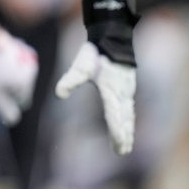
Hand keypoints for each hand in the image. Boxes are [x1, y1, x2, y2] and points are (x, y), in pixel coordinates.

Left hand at [0, 29, 37, 126]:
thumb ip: (5, 107)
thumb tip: (14, 121)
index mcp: (26, 84)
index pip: (24, 101)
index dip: (12, 101)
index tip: (1, 95)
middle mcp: (32, 71)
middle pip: (24, 87)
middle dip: (13, 87)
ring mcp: (30, 59)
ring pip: (23, 74)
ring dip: (14, 75)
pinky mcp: (25, 49)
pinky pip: (21, 62)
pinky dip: (14, 63)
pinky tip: (1, 60)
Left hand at [55, 0, 138, 154]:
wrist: (112, 37)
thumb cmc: (95, 53)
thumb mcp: (80, 67)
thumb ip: (69, 80)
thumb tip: (59, 94)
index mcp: (111, 90)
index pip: (115, 117)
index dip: (117, 133)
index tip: (119, 147)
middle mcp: (122, 92)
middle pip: (124, 119)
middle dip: (123, 136)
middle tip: (122, 151)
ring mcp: (127, 90)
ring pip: (128, 114)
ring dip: (128, 129)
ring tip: (127, 143)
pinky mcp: (127, 86)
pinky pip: (129, 107)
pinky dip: (129, 118)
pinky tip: (128, 123)